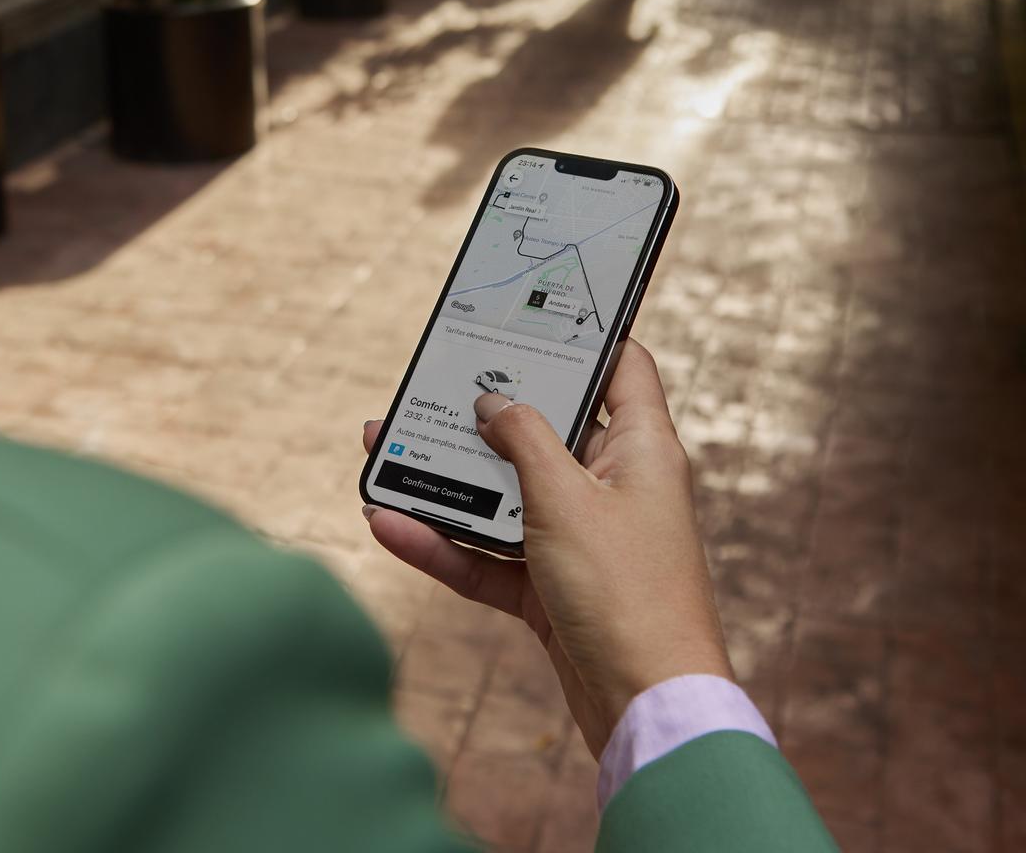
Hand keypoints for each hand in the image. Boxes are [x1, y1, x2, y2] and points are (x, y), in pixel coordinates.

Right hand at [358, 342, 730, 756]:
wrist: (645, 707)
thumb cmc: (625, 593)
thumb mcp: (565, 498)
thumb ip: (523, 440)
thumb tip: (494, 400)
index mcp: (642, 448)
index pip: (621, 367)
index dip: (582, 337)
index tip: (530, 318)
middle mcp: (614, 486)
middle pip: (543, 431)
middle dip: (479, 414)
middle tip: (426, 391)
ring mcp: (581, 539)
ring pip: (505, 495)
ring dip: (447, 481)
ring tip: (381, 455)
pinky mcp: (553, 589)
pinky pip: (490, 555)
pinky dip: (444, 542)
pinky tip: (389, 525)